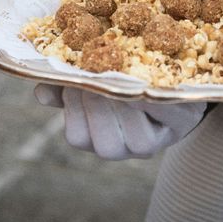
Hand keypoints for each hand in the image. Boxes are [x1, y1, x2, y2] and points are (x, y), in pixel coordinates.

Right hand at [34, 85, 205, 159]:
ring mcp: (155, 141)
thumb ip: (66, 86)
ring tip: (119, 74)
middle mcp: (126, 148)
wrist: (171, 77)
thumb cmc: (121, 77)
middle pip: (106, 145)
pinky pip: (164, 113)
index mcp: (98, 138)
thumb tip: (41, 92)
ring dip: (125, 102)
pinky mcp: (181, 124)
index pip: (77, 137)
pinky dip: (152, 94)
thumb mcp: (92, 79)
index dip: (73, 108)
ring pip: (136, 138)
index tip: (75, 79)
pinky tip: (144, 76)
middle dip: (98, 104)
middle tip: (95, 73)